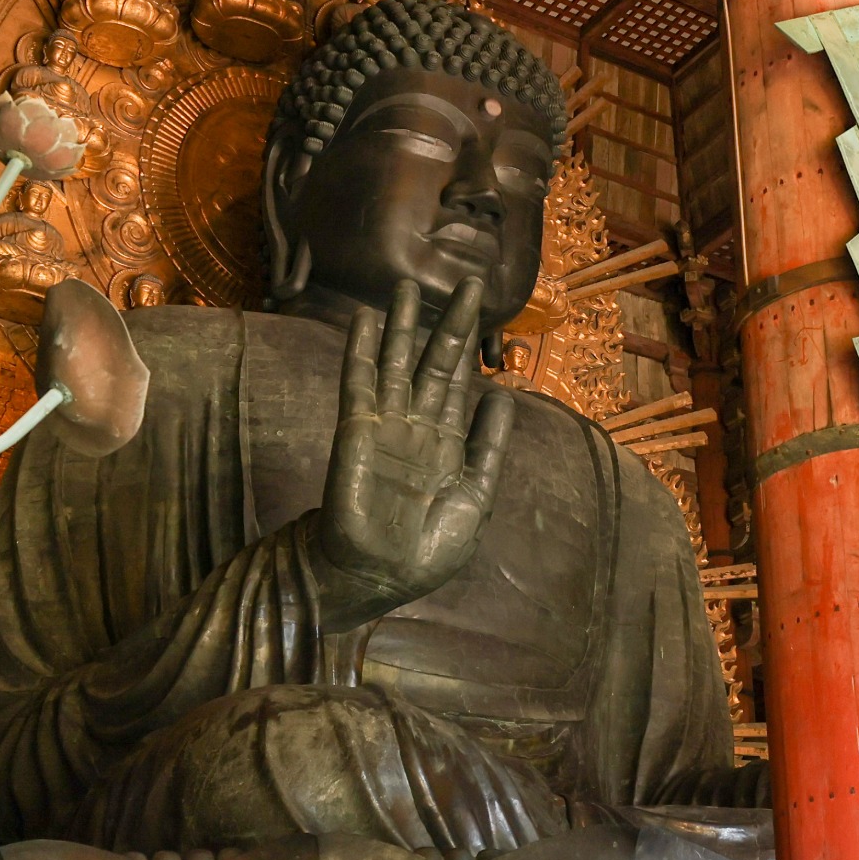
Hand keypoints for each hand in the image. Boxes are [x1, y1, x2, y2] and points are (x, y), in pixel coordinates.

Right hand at [310, 278, 514, 629]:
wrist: (378, 577)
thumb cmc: (427, 550)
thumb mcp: (474, 499)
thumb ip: (488, 448)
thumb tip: (503, 397)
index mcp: (447, 444)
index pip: (461, 385)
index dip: (472, 349)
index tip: (484, 310)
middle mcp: (416, 427)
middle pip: (434, 363)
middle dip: (449, 324)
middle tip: (469, 282)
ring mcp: (385, 425)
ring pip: (395, 363)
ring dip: (401, 325)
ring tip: (406, 285)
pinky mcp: (355, 430)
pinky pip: (358, 383)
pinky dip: (360, 350)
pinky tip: (363, 319)